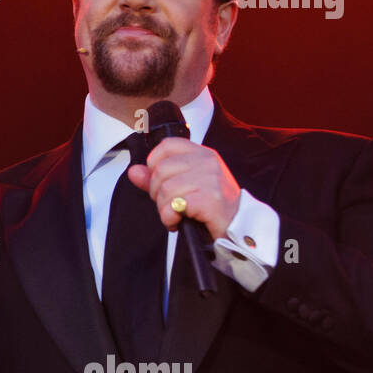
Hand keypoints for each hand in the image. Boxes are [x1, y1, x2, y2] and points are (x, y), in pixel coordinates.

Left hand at [126, 138, 241, 241]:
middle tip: (170, 205)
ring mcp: (210, 179)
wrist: (239, 227)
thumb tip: (134, 171)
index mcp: (202, 154)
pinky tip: (179, 221)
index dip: (154, 164)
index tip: (160, 181)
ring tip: (177, 215)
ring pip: (165, 189)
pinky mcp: (210, 199)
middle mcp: (207, 162)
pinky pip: (174, 205)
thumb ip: (157, 178)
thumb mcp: (185, 186)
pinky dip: (170, 218)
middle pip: (161, 170)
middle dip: (157, 193)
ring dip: (164, 209)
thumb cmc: (213, 207)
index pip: (167, 145)